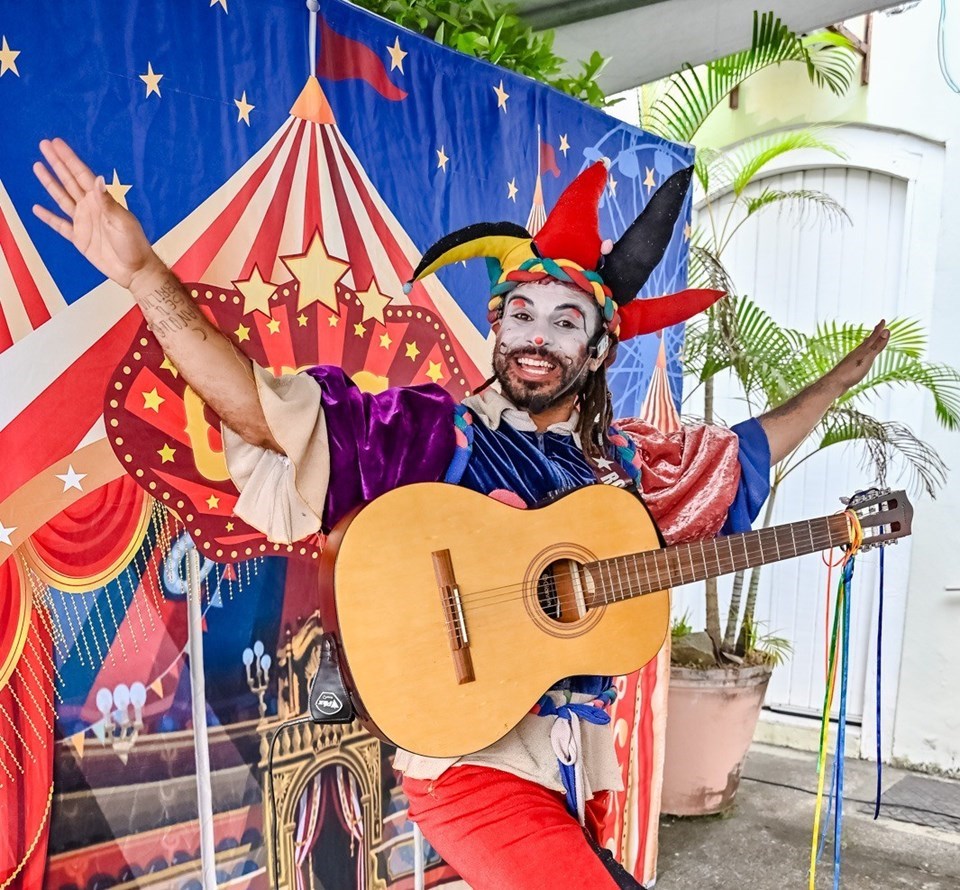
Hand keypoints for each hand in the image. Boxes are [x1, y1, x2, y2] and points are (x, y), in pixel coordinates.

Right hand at [32, 138, 161, 288]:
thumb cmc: (134, 245)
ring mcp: (84, 222)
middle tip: (44, 145)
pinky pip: (59, 225)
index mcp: (102, 201)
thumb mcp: (122, 222)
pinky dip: (48, 217)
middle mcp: (91, 208)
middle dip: (57, 163)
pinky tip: (38, 208)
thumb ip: (108, 202)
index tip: (57, 143)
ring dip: (50, 183)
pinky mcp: (79, 238)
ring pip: (61, 198)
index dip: (69, 159)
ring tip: (38, 167)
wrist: (135, 270)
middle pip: (69, 181)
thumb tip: (97, 179)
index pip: (82, 174)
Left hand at [829, 319, 889, 393]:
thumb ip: (877, 346)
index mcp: (862, 350)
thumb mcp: (867, 358)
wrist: (834, 384)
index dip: (879, 329)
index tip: (883, 320)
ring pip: (861, 350)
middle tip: (877, 328)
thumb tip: (886, 331)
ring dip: (866, 344)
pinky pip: (857, 359)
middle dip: (873, 335)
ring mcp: (851, 361)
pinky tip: (858, 359)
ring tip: (867, 341)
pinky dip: (861, 355)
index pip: (873, 337)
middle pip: (866, 342)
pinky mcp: (848, 369)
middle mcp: (856, 353)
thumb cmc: (851, 372)